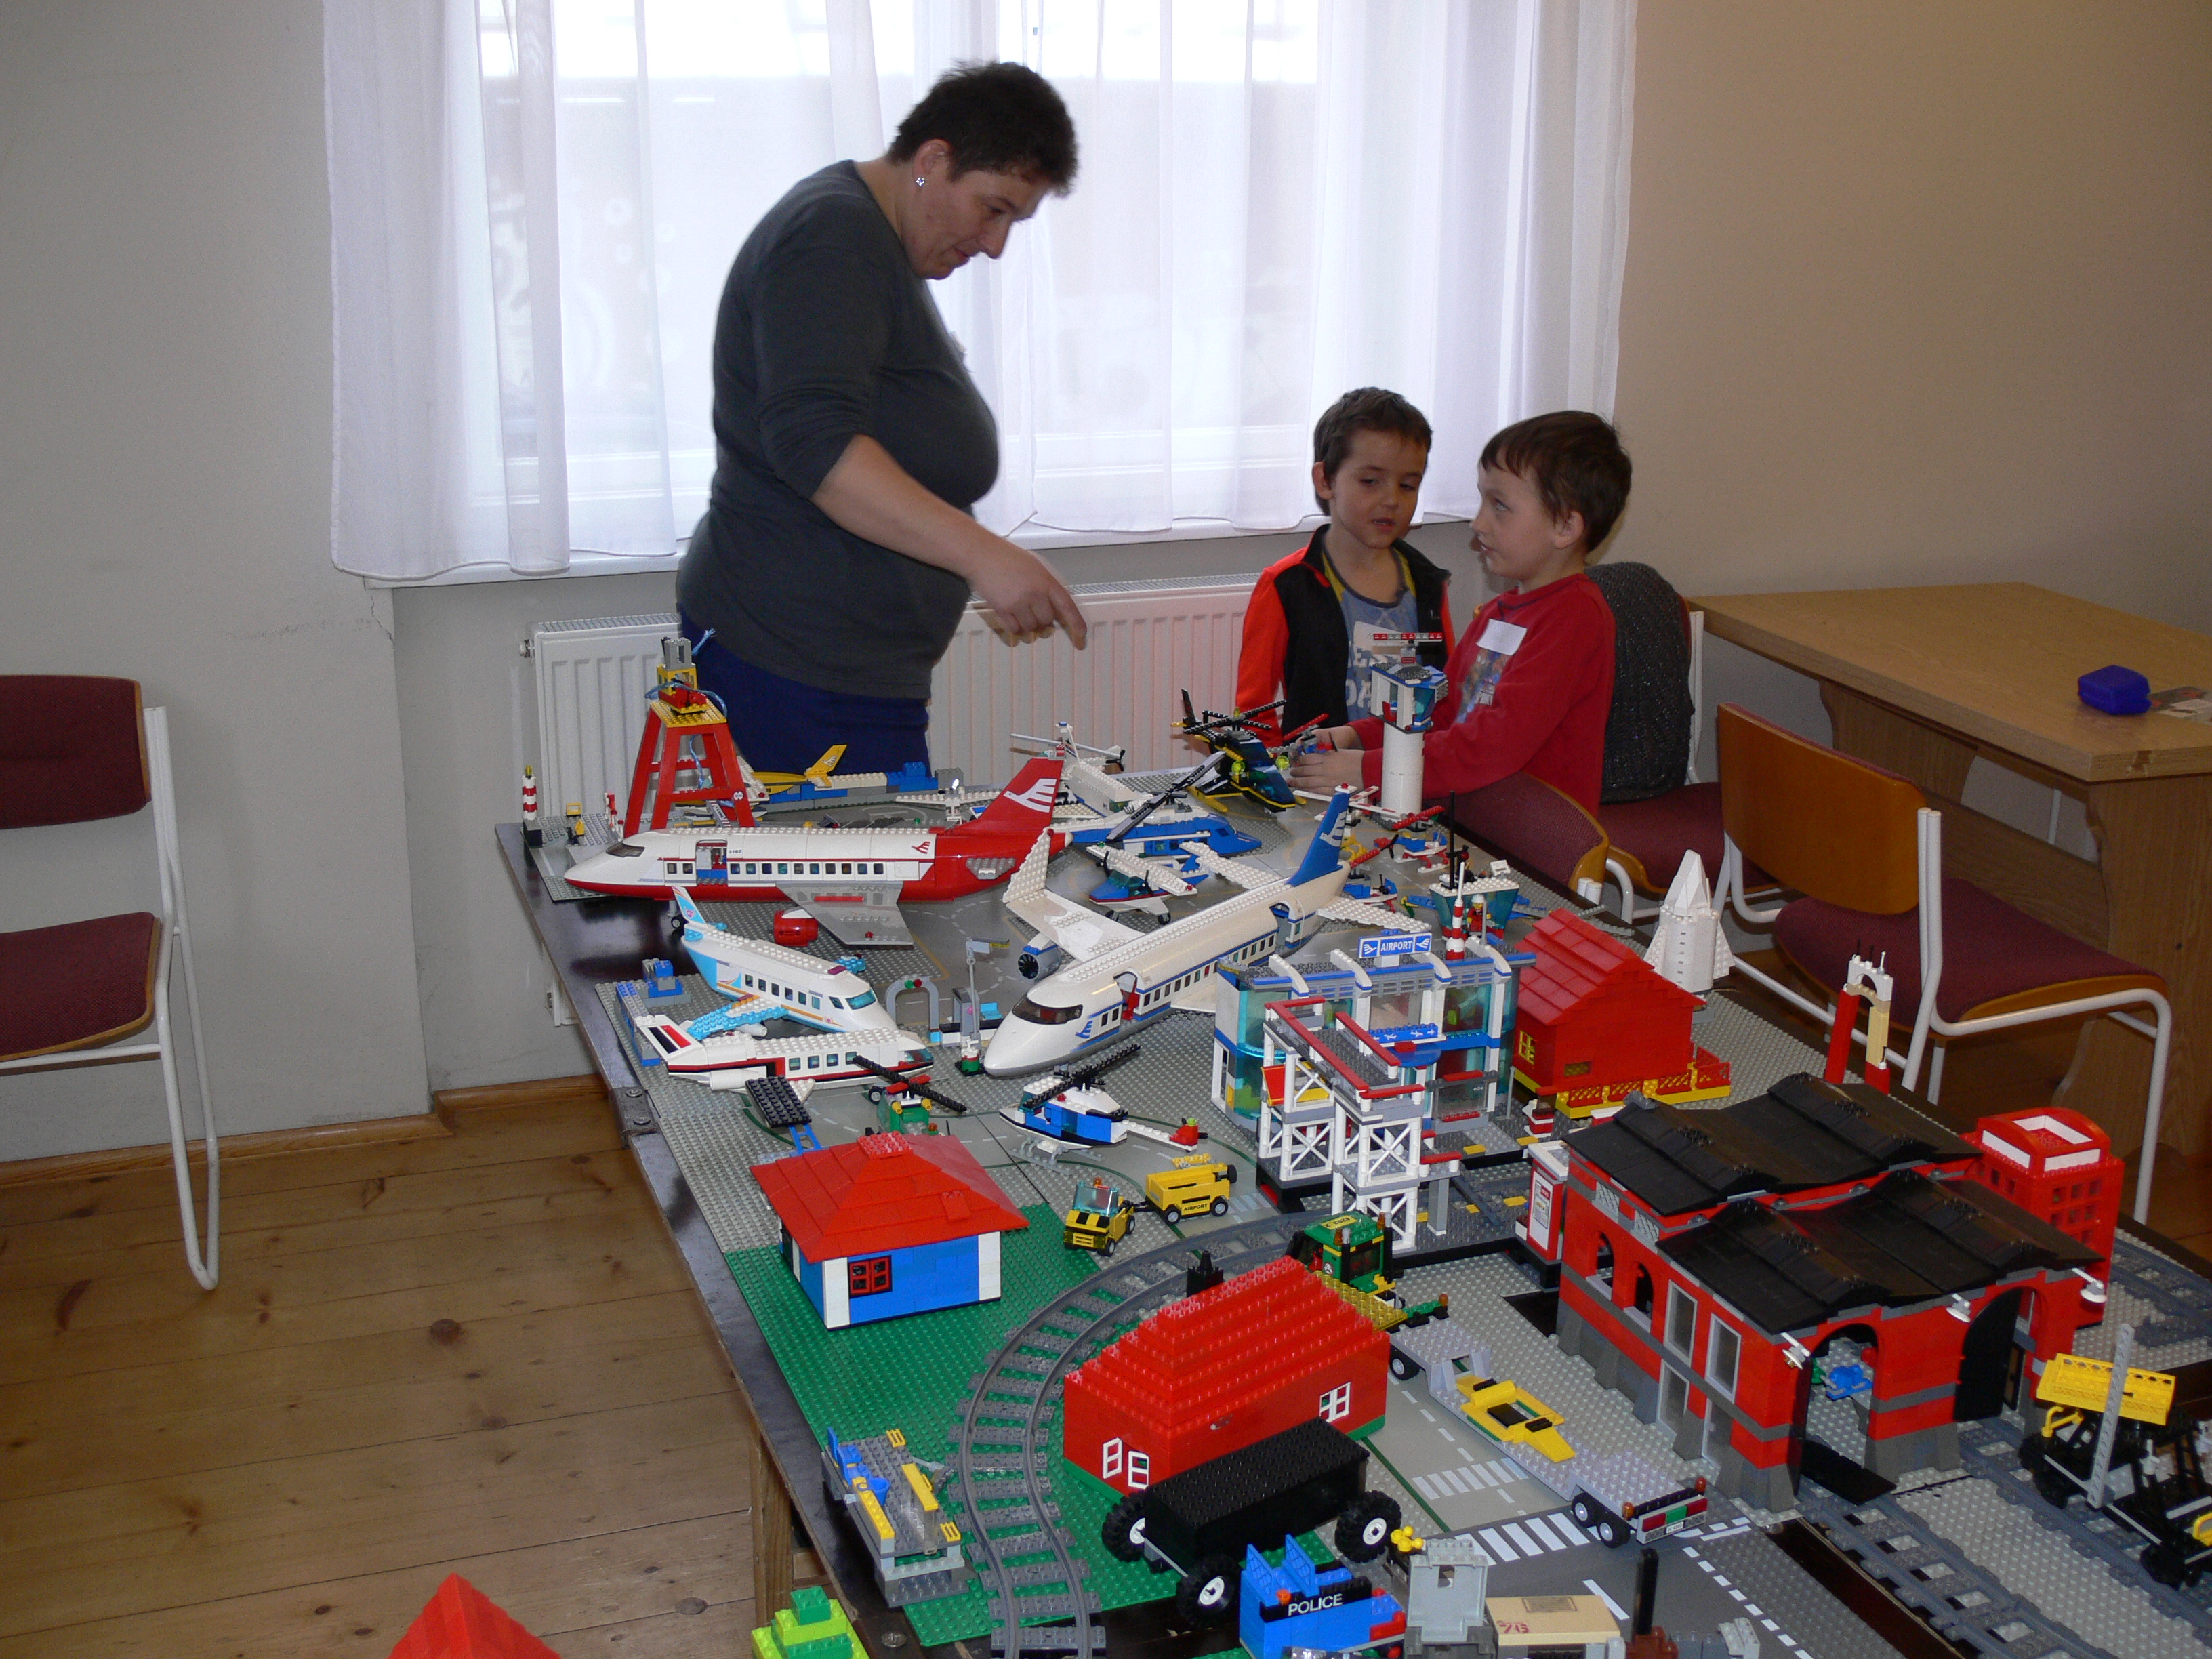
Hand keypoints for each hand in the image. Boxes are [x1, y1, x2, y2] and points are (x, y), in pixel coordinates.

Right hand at [969, 542, 1088, 647]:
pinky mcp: (1003, 609)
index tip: (1082, 636)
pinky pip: (1014, 629)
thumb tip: (1051, 607)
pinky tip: (1009, 613)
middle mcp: (1035, 593)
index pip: (1067, 606)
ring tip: (1018, 607)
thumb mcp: (1034, 567)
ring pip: (1030, 627)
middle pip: (1046, 621)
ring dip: (1026, 623)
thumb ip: (1045, 586)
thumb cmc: (1006, 557)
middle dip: (1041, 618)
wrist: (982, 554)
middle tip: (1030, 607)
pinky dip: (1013, 626)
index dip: (1076, 623)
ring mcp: (1018, 602)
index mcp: (1046, 581)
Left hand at [1289, 745, 1367, 791]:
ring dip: (1297, 782)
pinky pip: (1316, 791)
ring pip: (1307, 782)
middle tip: (1291, 772)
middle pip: (1304, 771)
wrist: (1369, 770)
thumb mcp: (1338, 752)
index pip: (1306, 759)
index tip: (1296, 761)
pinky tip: (1303, 789)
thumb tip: (1313, 756)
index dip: (1298, 761)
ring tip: (1291, 782)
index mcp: (1327, 758)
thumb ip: (1325, 755)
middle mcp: (1325, 770)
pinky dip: (1307, 790)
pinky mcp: (1332, 791)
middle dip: (1296, 772)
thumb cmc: (1358, 760)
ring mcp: (1328, 781)